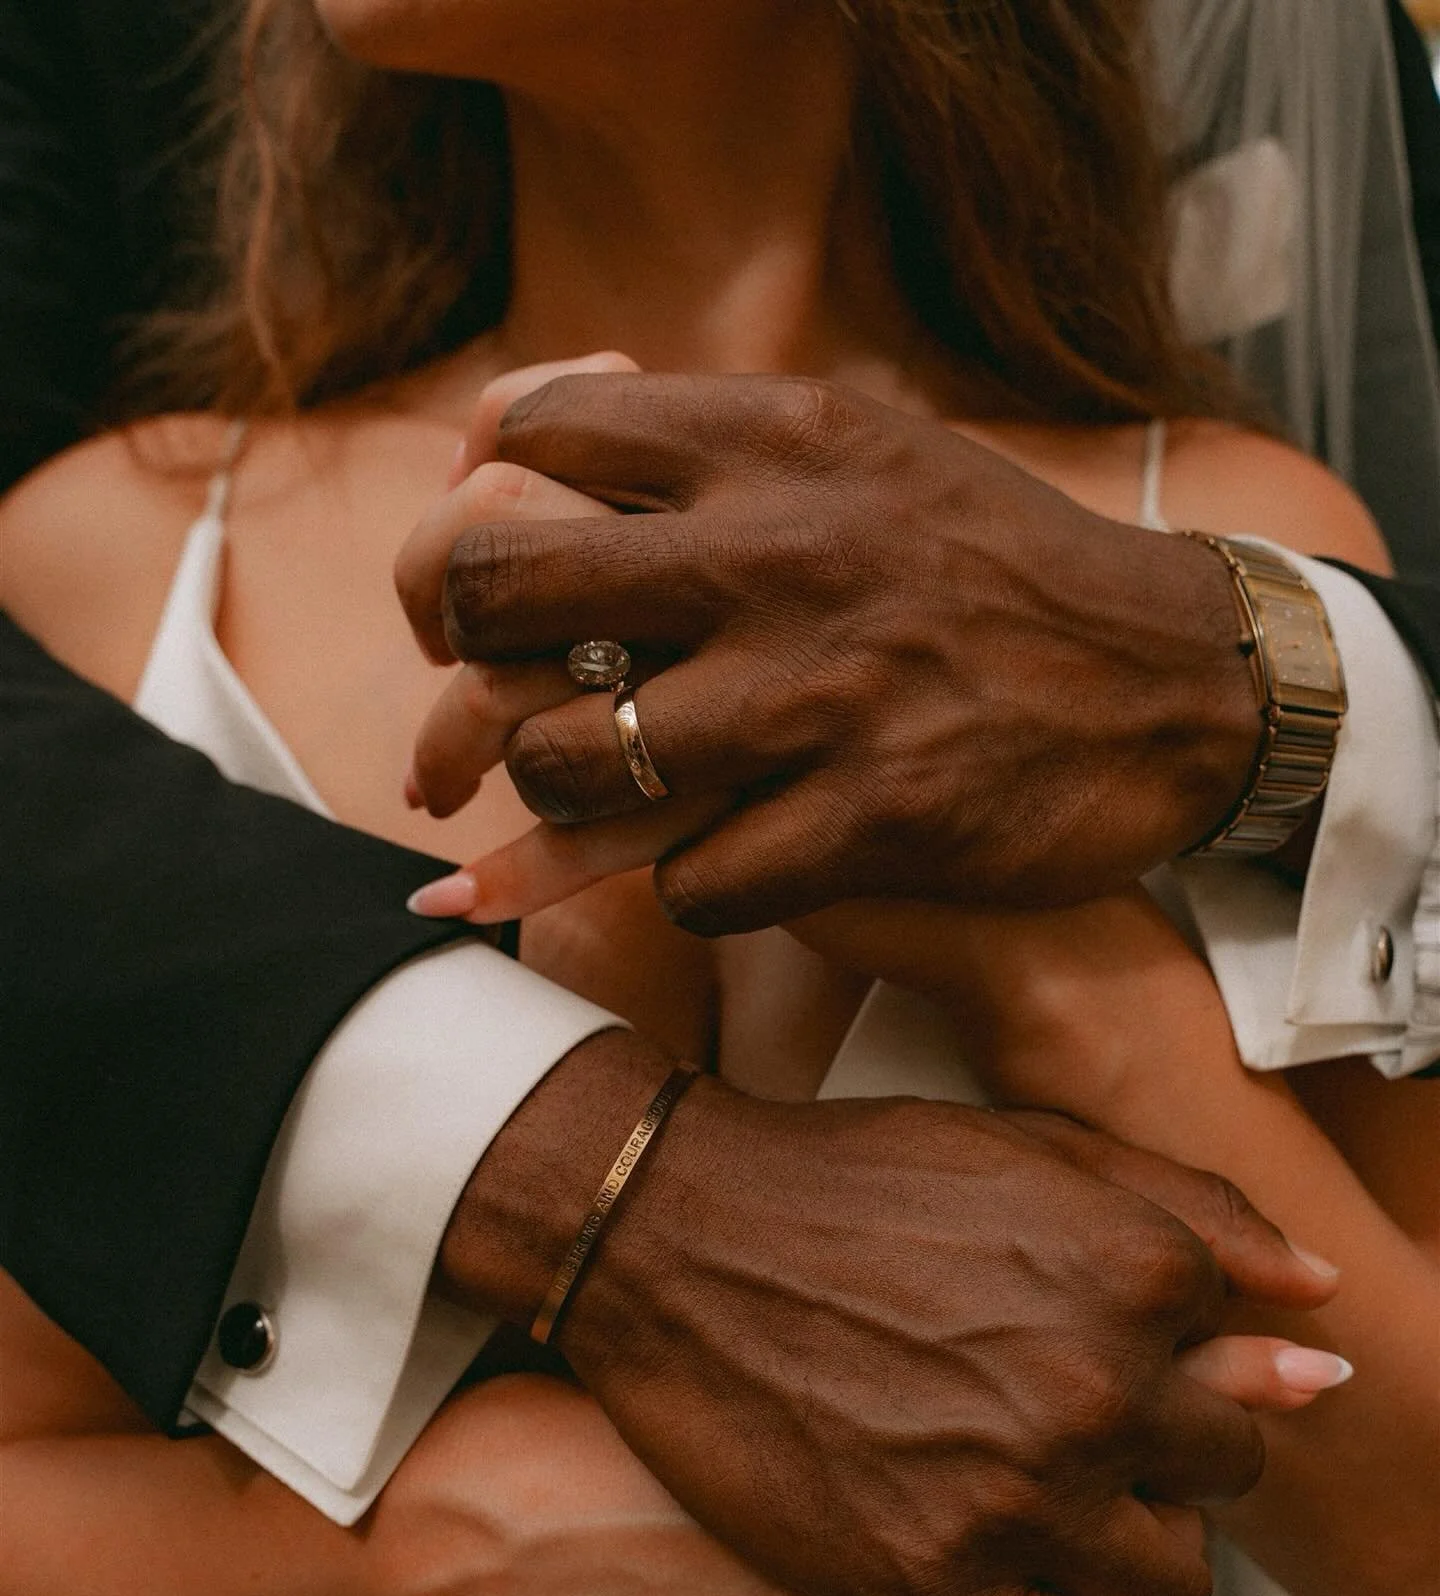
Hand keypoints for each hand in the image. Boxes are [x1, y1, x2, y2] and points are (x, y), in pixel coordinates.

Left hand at [397, 372, 1260, 933]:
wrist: (1178, 680)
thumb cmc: (992, 569)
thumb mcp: (869, 451)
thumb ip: (716, 447)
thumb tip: (513, 447)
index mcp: (779, 440)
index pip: (531, 432)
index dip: (471, 502)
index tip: (489, 571)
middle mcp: (781, 552)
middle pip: (500, 583)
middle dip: (461, 647)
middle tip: (490, 689)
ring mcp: (820, 695)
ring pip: (567, 758)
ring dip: (559, 790)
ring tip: (600, 791)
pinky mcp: (869, 822)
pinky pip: (684, 884)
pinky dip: (685, 884)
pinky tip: (728, 859)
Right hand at [442, 1033, 1336, 1595]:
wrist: (673, 1231)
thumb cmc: (841, 1182)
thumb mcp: (1024, 1149)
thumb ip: (1188, 1216)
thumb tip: (1312, 1303)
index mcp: (1132, 1274)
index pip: (1244, 1387)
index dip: (1178, 1393)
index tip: (1119, 1391)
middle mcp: (1092, 1388)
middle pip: (1212, 1494)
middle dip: (1157, 1478)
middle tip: (1069, 1454)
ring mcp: (1009, 1494)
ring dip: (1112, 1571)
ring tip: (1036, 1527)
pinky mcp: (916, 1584)